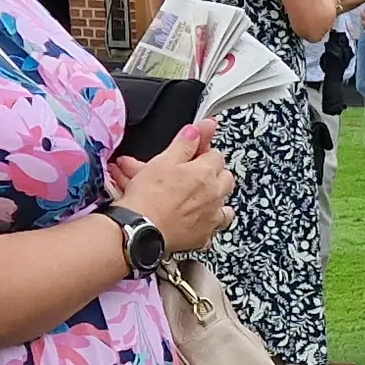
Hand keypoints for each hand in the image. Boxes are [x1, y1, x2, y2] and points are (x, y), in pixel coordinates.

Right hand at [111, 121, 234, 251]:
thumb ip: (185, 143)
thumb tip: (202, 128)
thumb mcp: (163, 160)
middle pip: (224, 178)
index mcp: (206, 173)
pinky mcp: (203, 237)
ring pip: (222, 204)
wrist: (140, 230)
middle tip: (192, 173)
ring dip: (213, 199)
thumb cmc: (148, 197)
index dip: (202, 151)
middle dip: (212, 174)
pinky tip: (194, 221)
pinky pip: (212, 228)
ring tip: (195, 197)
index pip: (215, 154)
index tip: (192, 152)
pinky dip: (206, 223)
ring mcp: (211, 217)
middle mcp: (214, 195)